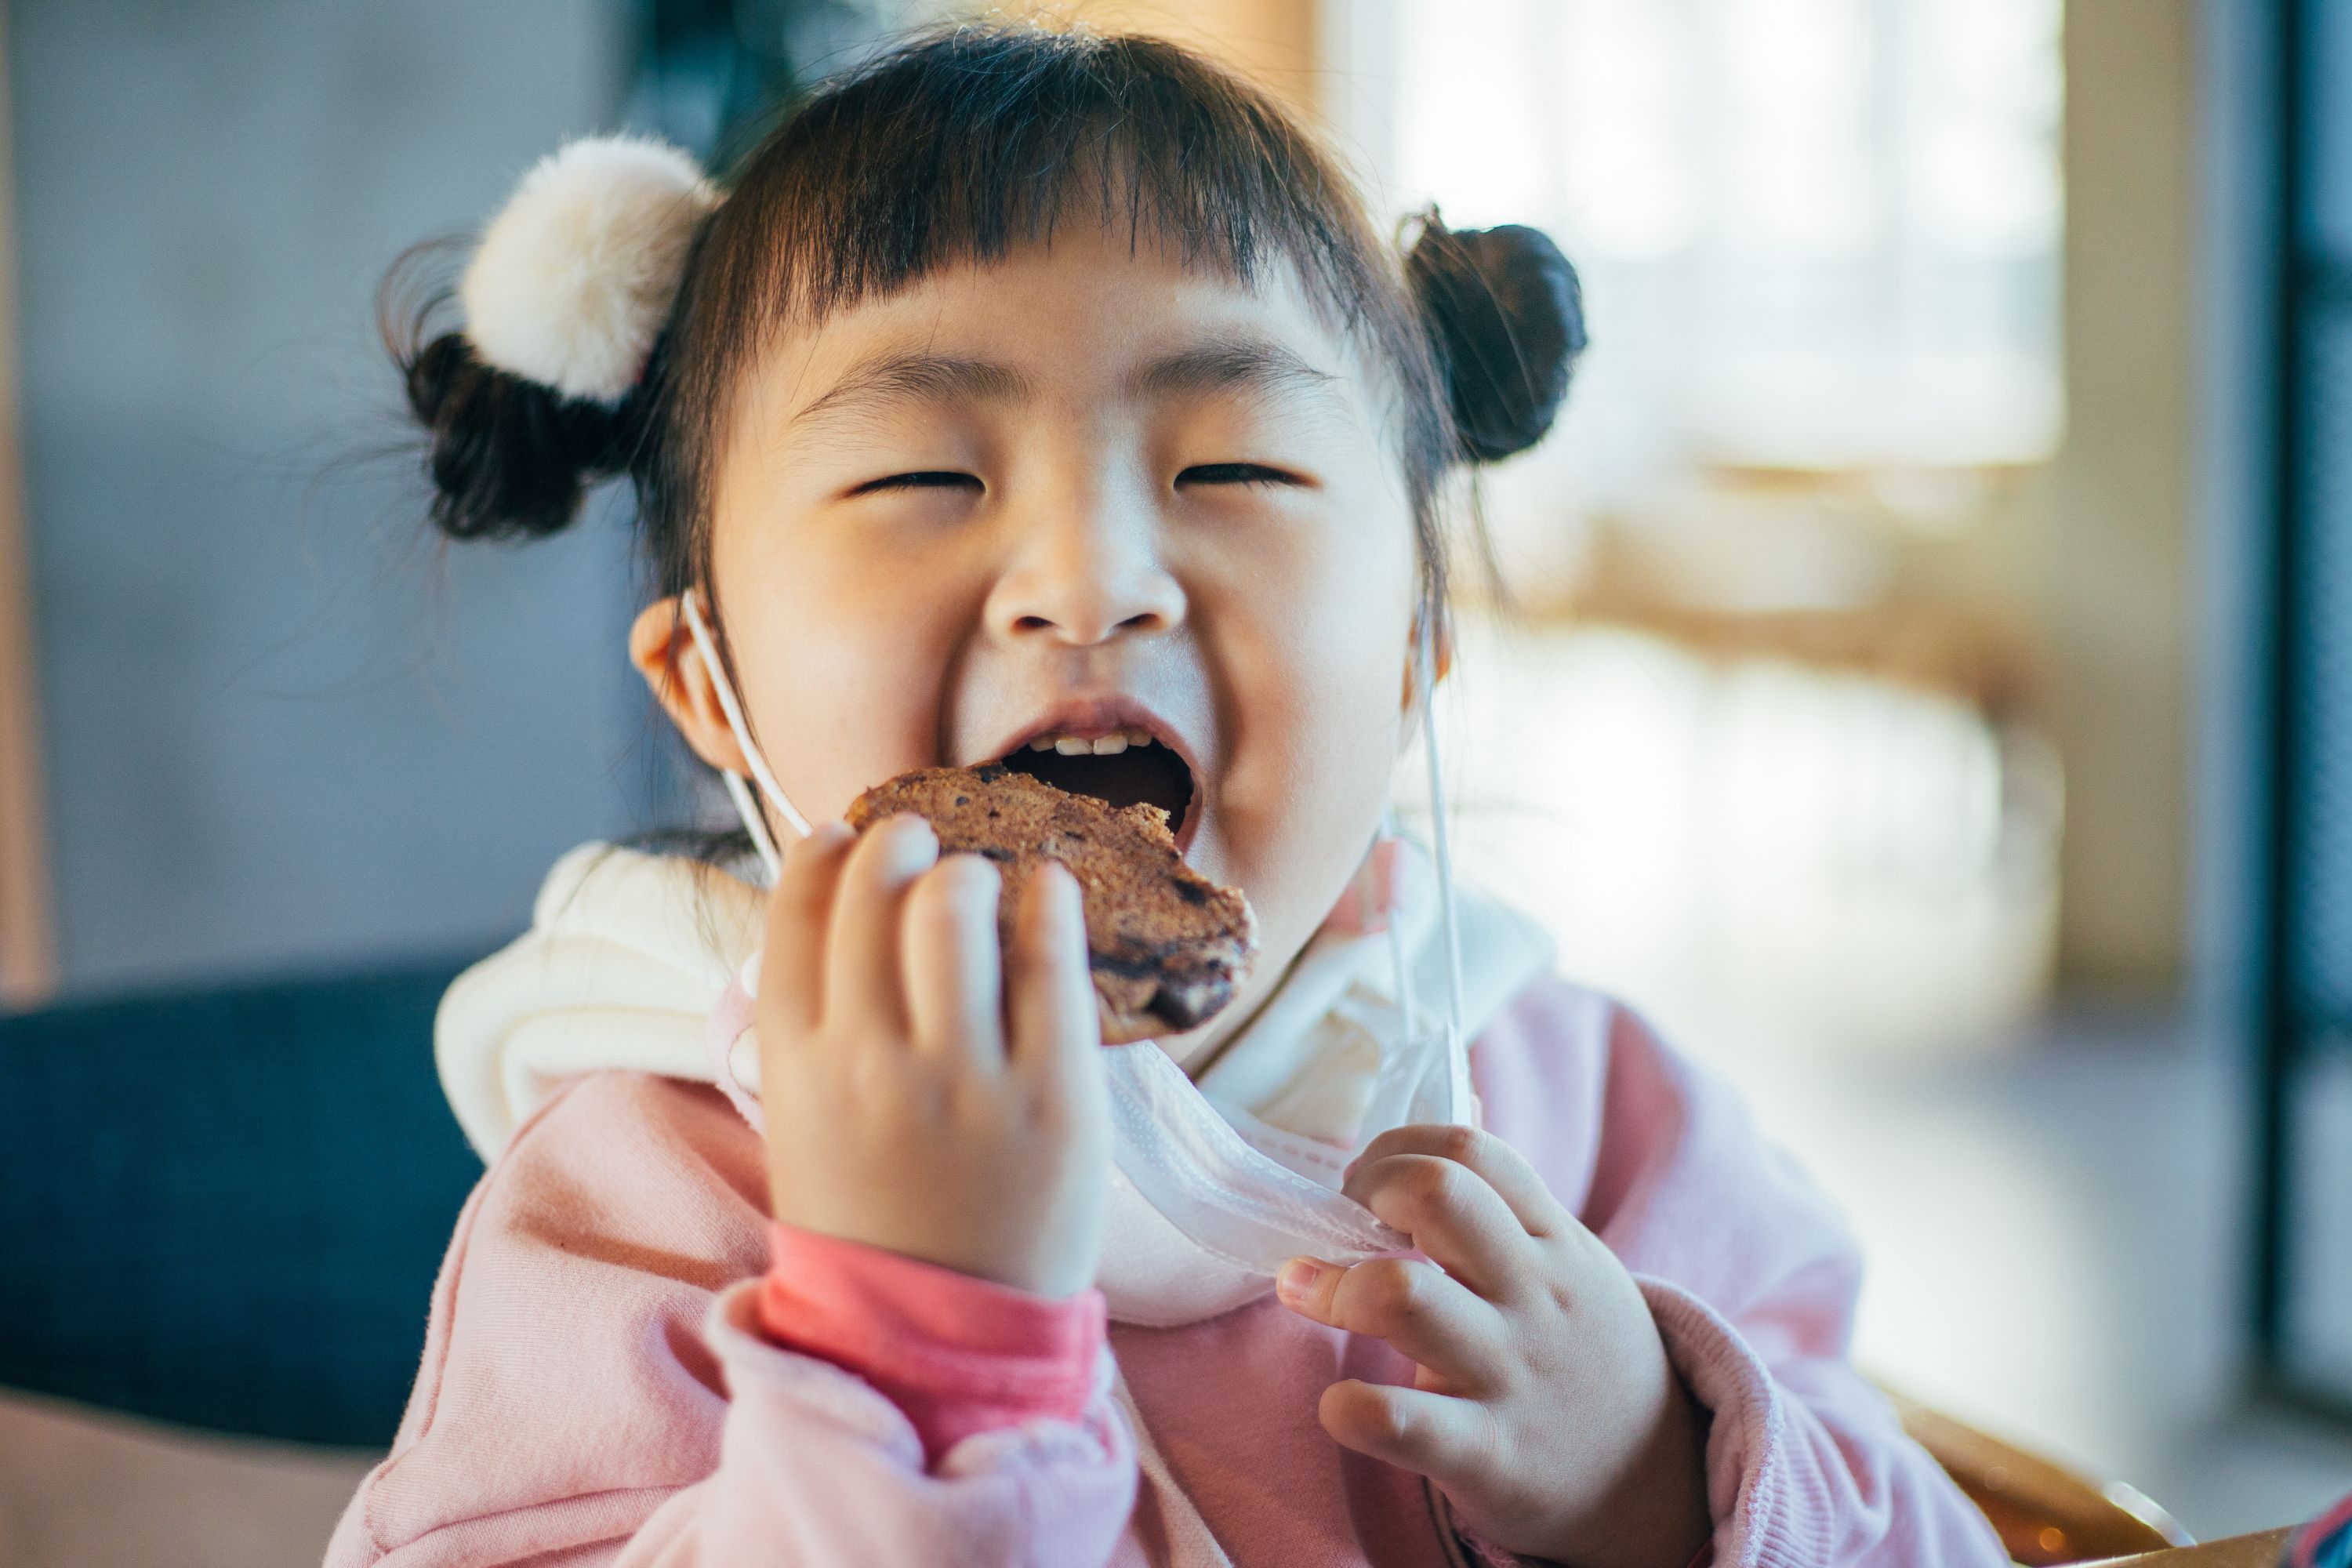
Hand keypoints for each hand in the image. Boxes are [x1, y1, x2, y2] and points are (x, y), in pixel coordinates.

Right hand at [755, 815, 1108, 1297]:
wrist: (938, 1337)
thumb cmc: (874, 1222)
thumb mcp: (805, 1127)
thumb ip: (814, 1030)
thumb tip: (836, 914)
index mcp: (798, 1068)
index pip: (797, 917)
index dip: (820, 856)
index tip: (841, 834)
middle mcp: (873, 1063)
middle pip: (880, 895)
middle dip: (899, 845)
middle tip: (919, 842)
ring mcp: (966, 1080)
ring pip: (959, 910)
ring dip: (970, 874)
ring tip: (980, 881)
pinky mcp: (1054, 1097)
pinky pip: (1053, 967)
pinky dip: (1051, 906)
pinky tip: (1050, 889)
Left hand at [1276, 1124, 1710, 1567]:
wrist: (1657, 1480)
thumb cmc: (1583, 1353)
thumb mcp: (1572, 1263)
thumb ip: (1512, 1201)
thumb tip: (1457, 1107)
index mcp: (1554, 1240)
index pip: (1471, 1150)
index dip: (1398, 1147)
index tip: (1367, 1180)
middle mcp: (1535, 1295)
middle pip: (1439, 1195)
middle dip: (1371, 1187)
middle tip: (1341, 1219)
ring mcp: (1511, 1372)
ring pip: (1405, 1297)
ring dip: (1334, 1287)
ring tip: (1305, 1291)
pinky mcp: (1488, 1454)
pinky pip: (1401, 1423)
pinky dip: (1350, 1409)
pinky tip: (1340, 1404)